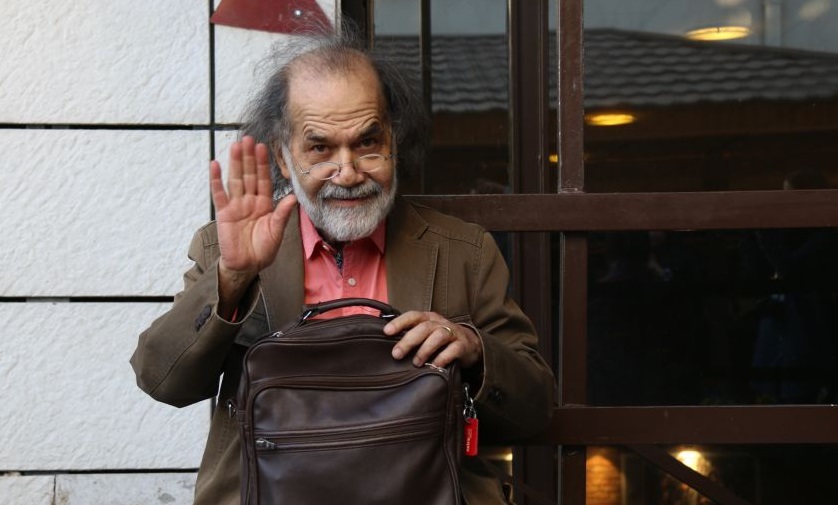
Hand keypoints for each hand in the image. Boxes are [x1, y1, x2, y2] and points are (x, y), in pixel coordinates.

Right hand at [210, 136, 296, 310]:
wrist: (247, 266)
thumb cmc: (263, 249)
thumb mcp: (277, 231)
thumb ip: (282, 214)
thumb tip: (292, 198)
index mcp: (264, 204)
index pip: (263, 179)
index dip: (263, 164)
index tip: (263, 147)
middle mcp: (250, 201)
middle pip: (249, 175)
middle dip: (249, 157)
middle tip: (249, 138)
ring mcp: (236, 206)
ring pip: (235, 180)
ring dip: (235, 163)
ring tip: (235, 145)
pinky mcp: (223, 213)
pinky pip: (219, 194)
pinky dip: (216, 180)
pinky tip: (215, 164)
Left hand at [385, 311, 481, 368]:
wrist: (470, 343)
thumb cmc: (442, 339)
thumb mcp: (427, 332)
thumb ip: (411, 334)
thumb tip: (388, 341)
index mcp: (429, 318)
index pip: (413, 316)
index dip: (399, 322)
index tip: (387, 332)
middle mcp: (440, 323)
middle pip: (423, 328)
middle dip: (408, 341)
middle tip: (396, 354)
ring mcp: (452, 333)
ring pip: (438, 337)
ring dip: (425, 350)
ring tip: (416, 363)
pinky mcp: (462, 345)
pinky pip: (453, 350)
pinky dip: (443, 357)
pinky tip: (434, 365)